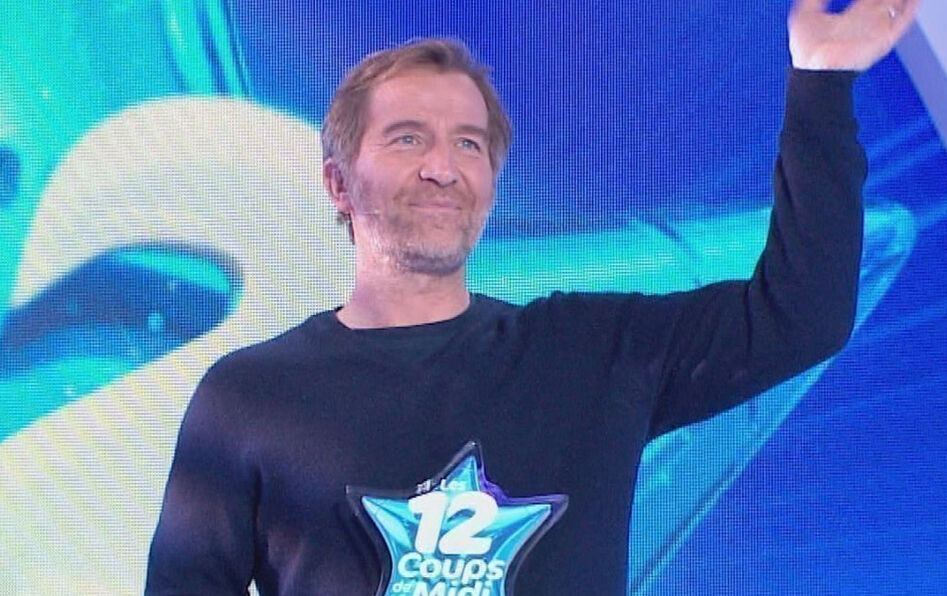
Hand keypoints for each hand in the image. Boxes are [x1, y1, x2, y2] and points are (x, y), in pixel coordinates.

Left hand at [789, 0, 921, 70]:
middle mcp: (865, 24)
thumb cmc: (807, 52)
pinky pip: (903, 22)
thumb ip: (813, 0)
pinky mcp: (883, 40)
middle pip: (886, 1)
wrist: (814, 70)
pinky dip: (910, 9)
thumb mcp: (804, 17)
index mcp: (850, 19)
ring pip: (897, 7)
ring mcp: (876, 32)